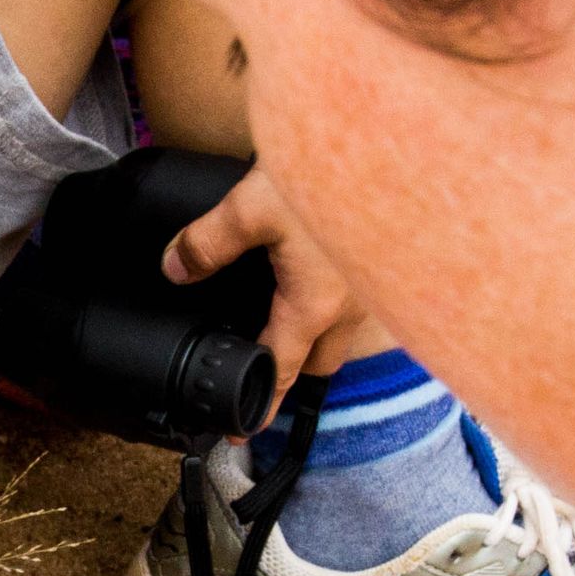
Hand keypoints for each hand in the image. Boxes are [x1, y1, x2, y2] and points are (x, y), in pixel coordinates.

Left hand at [161, 166, 386, 422]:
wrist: (400, 144)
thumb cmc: (333, 174)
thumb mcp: (253, 206)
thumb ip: (208, 242)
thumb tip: (174, 267)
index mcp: (314, 307)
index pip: (283, 374)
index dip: (259, 405)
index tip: (245, 431)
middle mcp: (352, 309)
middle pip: (322, 361)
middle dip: (296, 369)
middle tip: (267, 364)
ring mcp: (379, 290)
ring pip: (347, 331)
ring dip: (324, 333)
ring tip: (297, 315)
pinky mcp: (393, 265)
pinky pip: (367, 302)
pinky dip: (345, 301)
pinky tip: (332, 276)